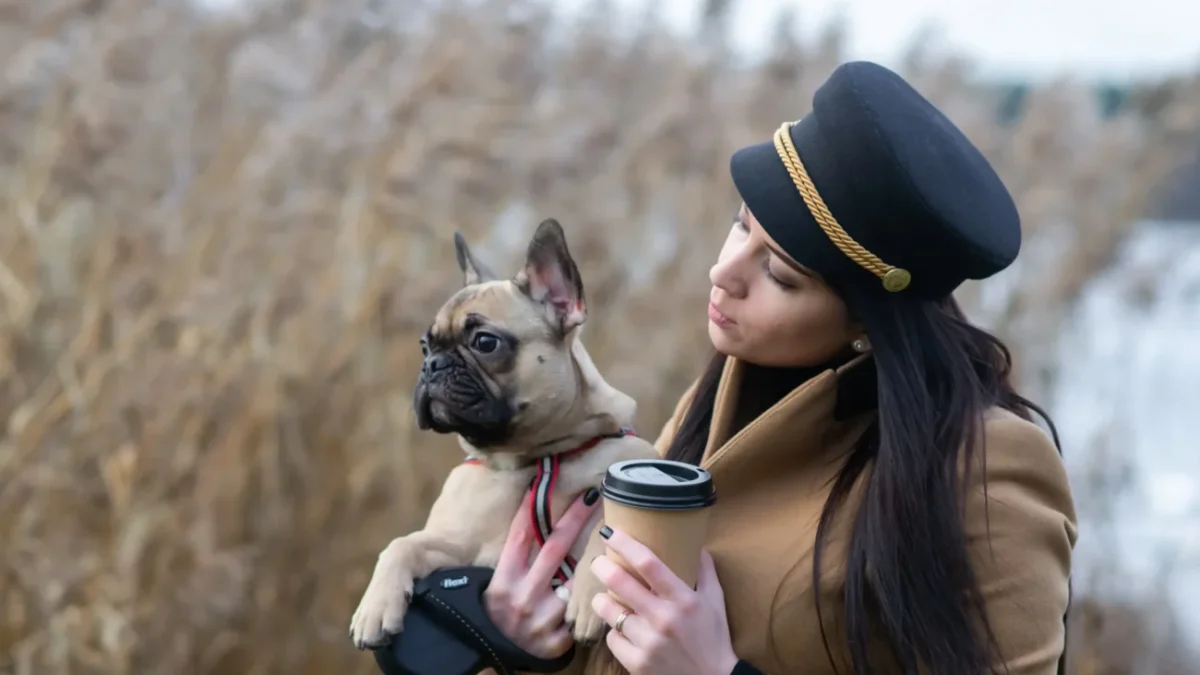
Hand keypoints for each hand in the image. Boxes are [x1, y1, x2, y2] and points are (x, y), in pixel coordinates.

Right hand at [483, 487, 600, 658]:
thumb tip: (534, 514)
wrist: (496, 654)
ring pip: (573, 584)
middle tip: (592, 496)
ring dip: (583, 573)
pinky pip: (578, 615)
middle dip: (575, 519)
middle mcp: (521, 597)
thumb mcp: (501, 582)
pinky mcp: (555, 642)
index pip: (521, 536)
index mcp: (504, 579)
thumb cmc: (500, 611)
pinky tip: (588, 603)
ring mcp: (539, 620)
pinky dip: (583, 608)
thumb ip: (518, 558)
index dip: (533, 507)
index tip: (545, 481)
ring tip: (596, 562)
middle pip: (554, 550)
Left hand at [589, 528, 738, 674]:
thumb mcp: (715, 601)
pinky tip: (623, 629)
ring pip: (609, 611)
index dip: (625, 544)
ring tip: (604, 598)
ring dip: (602, 601)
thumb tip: (696, 543)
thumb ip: (704, 570)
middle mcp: (664, 619)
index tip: (610, 532)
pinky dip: (615, 632)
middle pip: (619, 583)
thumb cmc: (713, 638)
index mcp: (683, 599)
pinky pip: (612, 638)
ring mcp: (648, 643)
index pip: (649, 564)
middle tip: (598, 562)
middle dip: (602, 567)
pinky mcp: (637, 663)